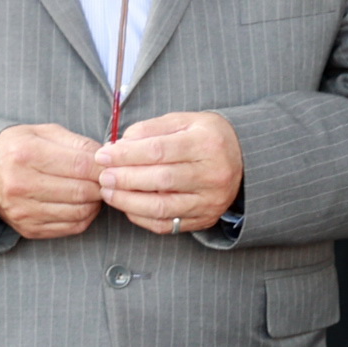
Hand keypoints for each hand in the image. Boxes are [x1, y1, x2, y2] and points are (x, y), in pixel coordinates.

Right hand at [0, 122, 103, 240]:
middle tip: (105, 178)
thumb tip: (108, 156)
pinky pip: (72, 227)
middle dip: (101, 185)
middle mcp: (21, 185)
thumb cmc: (19, 148)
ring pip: (81, 212)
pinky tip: (82, 203)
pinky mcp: (29, 229)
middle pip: (82, 191)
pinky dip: (85, 216)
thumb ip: (78, 143)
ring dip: (95, 201)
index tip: (111, 165)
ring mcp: (24, 211)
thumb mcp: (44, 133)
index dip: (103, 167)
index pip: (81, 165)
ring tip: (93, 189)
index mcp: (25, 154)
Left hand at [96, 110, 243, 235]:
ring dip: (129, 202)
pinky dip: (142, 218)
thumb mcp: (183, 121)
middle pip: (161, 180)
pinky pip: (168, 225)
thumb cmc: (207, 137)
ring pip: (163, 207)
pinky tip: (127, 206)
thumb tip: (119, 145)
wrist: (244, 158)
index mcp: (207, 143)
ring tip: (108, 192)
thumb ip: (151, 129)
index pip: (159, 151)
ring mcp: (210, 200)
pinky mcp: (205, 218)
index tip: (103, 155)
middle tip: (103, 176)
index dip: (127, 155)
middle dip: (125, 179)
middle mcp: (213, 174)